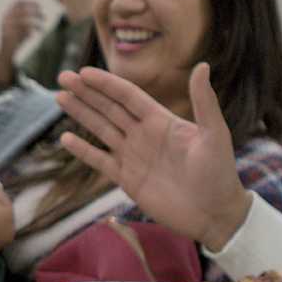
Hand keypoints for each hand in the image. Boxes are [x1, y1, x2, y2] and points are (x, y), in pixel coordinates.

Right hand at [0, 0, 43, 57]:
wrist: (6, 52)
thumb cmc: (15, 36)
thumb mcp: (17, 21)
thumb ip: (20, 10)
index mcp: (7, 14)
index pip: (19, 3)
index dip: (31, 2)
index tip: (39, 6)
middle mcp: (5, 19)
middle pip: (23, 10)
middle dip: (36, 12)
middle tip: (44, 17)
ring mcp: (6, 28)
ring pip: (25, 21)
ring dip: (36, 23)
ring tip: (42, 27)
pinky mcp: (9, 37)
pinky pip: (23, 31)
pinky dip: (32, 31)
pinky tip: (36, 34)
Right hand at [55, 63, 250, 249]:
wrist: (216, 216)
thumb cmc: (220, 174)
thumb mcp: (215, 135)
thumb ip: (204, 102)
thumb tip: (202, 65)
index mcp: (161, 121)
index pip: (128, 96)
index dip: (106, 84)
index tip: (84, 72)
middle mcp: (144, 135)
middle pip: (109, 108)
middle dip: (86, 92)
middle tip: (63, 77)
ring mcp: (134, 157)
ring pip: (101, 130)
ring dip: (81, 114)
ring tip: (60, 98)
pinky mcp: (128, 180)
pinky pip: (101, 161)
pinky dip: (84, 151)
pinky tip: (67, 139)